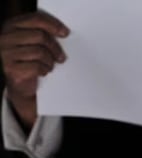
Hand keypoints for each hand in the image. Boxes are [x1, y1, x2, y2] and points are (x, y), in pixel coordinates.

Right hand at [0, 11, 68, 125]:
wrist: (19, 85)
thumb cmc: (29, 60)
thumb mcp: (33, 43)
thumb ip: (42, 33)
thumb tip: (63, 32)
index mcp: (11, 26)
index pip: (35, 19)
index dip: (53, 25)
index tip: (65, 33)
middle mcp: (5, 37)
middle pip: (40, 36)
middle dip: (55, 47)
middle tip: (61, 57)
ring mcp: (5, 53)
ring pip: (39, 52)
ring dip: (50, 61)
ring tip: (50, 65)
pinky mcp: (10, 68)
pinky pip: (36, 66)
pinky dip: (44, 70)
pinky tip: (43, 71)